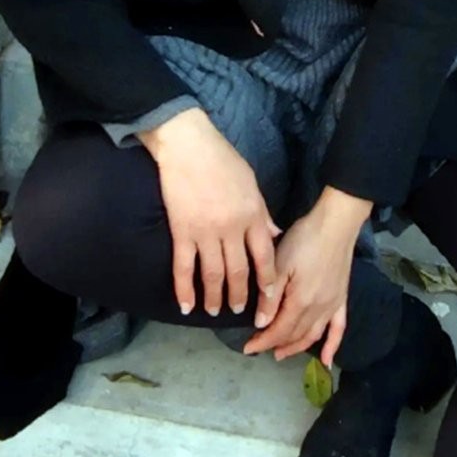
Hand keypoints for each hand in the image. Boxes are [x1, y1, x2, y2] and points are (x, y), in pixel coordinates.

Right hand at [139, 107, 280, 316]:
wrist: (187, 146)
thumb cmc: (222, 160)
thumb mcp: (251, 183)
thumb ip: (262, 213)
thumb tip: (274, 234)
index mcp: (253, 215)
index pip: (265, 256)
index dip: (268, 281)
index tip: (270, 299)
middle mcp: (232, 229)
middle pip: (239, 271)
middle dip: (241, 295)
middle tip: (240, 310)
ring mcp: (205, 232)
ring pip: (213, 274)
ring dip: (215, 297)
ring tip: (215, 310)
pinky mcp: (181, 232)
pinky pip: (184, 267)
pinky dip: (184, 290)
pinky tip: (186, 306)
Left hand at [242, 206, 356, 365]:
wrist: (336, 224)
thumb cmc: (304, 239)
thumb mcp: (281, 264)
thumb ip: (271, 297)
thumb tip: (261, 323)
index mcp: (301, 301)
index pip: (278, 330)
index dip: (262, 342)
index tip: (247, 348)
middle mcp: (318, 309)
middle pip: (294, 335)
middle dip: (275, 344)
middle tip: (258, 347)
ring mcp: (332, 305)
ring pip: (313, 335)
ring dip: (296, 348)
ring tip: (281, 354)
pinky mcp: (341, 299)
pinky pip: (339, 329)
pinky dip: (332, 346)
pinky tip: (327, 361)